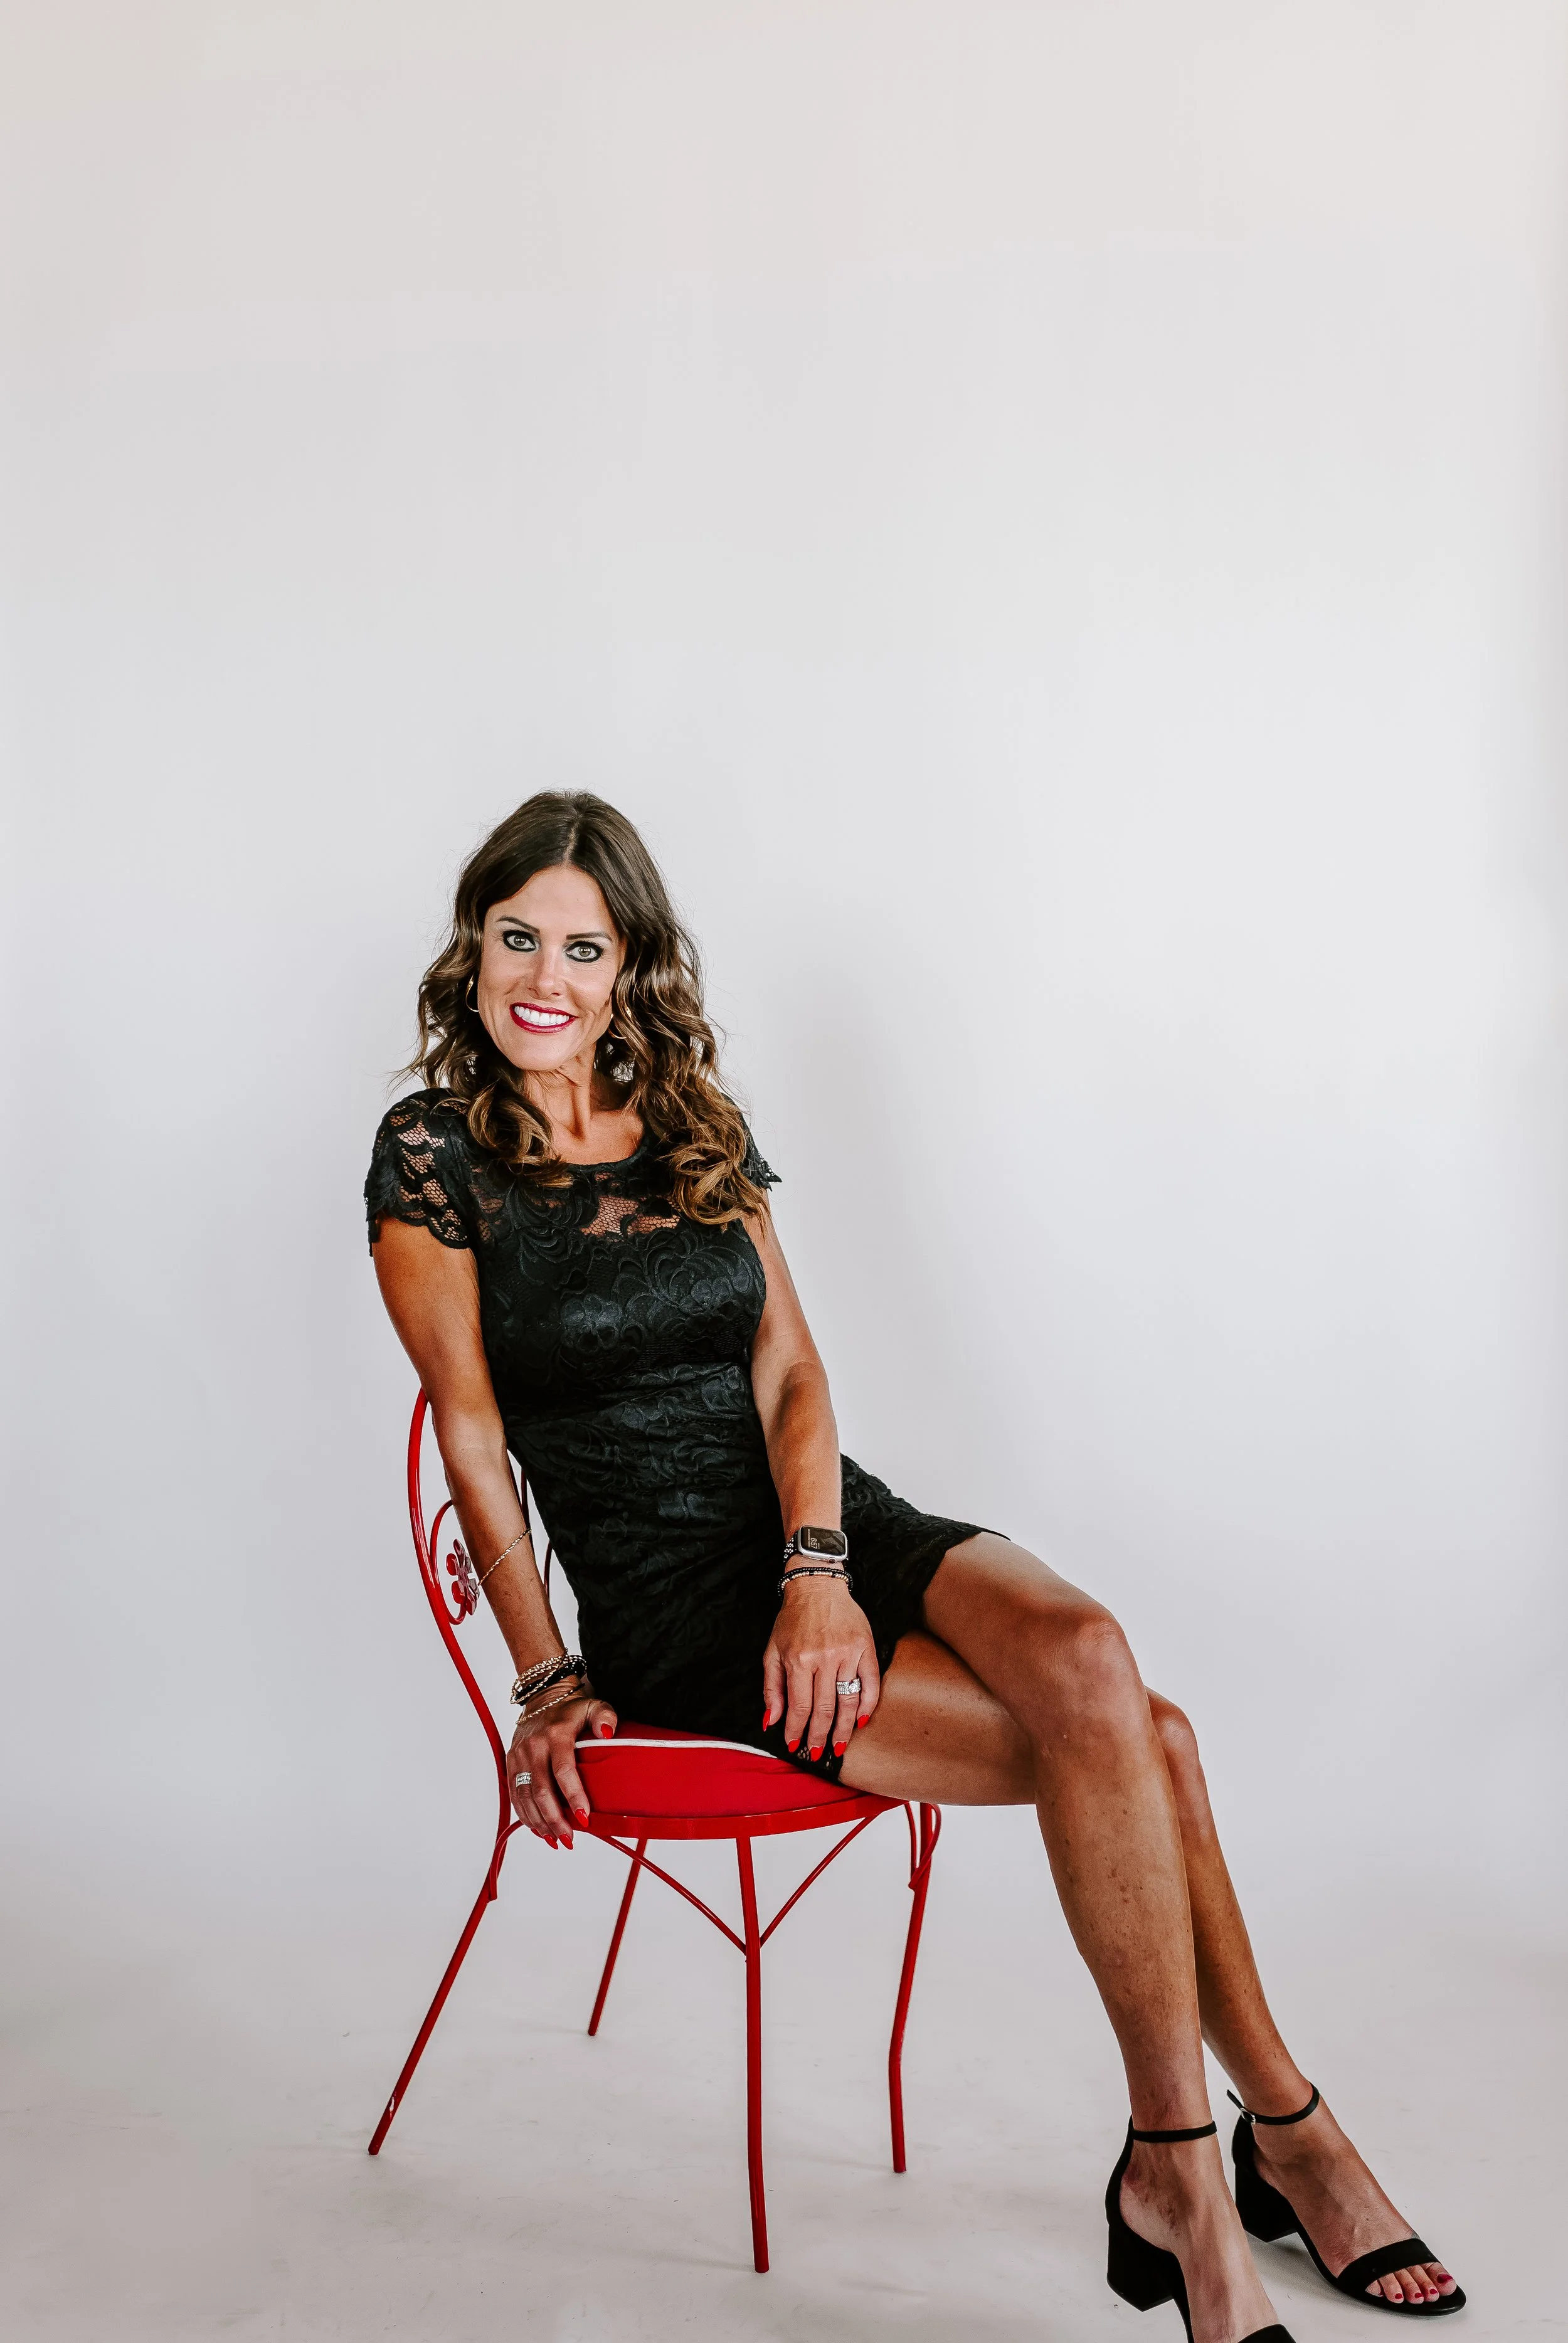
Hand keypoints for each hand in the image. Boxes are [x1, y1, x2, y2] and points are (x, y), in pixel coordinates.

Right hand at [509, 1690, 617, 1847]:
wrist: (541, 1698)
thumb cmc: (572, 1709)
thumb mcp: (594, 1706)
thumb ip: (605, 1716)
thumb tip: (607, 1733)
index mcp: (556, 1734)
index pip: (563, 1770)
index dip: (573, 1796)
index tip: (585, 1818)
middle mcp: (534, 1746)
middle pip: (541, 1790)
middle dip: (555, 1819)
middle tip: (570, 1839)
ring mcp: (519, 1756)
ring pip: (525, 1796)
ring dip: (539, 1822)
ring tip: (556, 1840)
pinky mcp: (511, 1763)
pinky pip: (515, 1794)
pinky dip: (525, 1815)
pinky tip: (538, 1829)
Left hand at [761, 1578, 879, 1761]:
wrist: (817, 1586)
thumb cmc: (792, 1620)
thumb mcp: (772, 1651)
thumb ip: (772, 1688)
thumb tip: (771, 1722)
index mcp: (798, 1660)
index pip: (800, 1707)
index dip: (797, 1730)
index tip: (796, 1746)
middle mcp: (824, 1658)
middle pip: (824, 1709)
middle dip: (820, 1736)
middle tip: (818, 1753)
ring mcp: (848, 1653)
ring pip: (848, 1701)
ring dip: (844, 1729)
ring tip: (839, 1746)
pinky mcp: (866, 1647)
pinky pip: (871, 1683)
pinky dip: (868, 1705)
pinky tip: (861, 1721)